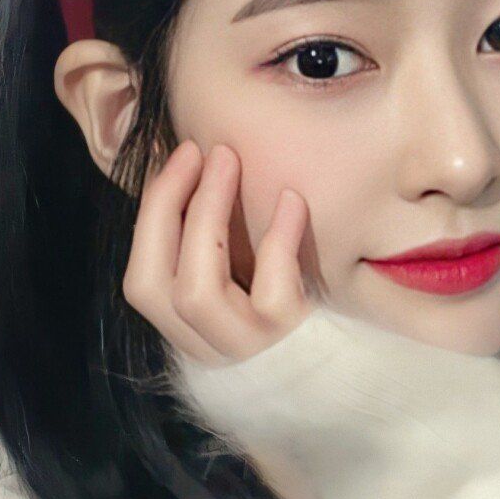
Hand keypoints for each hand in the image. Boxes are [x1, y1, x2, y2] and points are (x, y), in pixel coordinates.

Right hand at [121, 139, 314, 367]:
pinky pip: (271, 294)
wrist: (358, 339)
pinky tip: (291, 199)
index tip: (183, 153)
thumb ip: (208, 228)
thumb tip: (180, 158)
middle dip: (171, 205)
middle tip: (209, 151)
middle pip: (153, 285)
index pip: (141, 280)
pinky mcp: (289, 340)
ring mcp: (246, 347)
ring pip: (197, 294)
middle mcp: (207, 347)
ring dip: (207, 216)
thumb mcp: (243, 259)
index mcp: (186, 328)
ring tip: (233, 162)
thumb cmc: (295, 278)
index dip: (152, 211)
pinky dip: (276, 240)